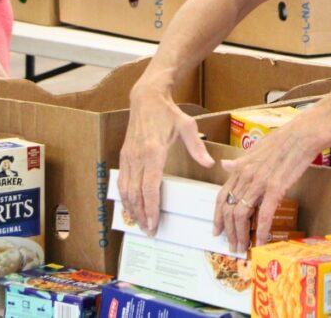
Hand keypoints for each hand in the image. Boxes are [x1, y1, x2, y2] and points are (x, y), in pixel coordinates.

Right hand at [118, 89, 213, 235]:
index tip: (154, 223)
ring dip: (131, 209)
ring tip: (140, 223)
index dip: (151, 208)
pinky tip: (130, 206)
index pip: (150, 187)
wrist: (146, 98)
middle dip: (141, 215)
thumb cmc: (168, 112)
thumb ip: (197, 147)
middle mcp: (137, 157)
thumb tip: (209, 164)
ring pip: (125, 190)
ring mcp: (128, 157)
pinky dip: (125, 197)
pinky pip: (121, 181)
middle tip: (149, 231)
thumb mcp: (187, 126)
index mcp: (153, 151)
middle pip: (136, 194)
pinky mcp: (124, 155)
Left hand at [213, 120, 320, 252]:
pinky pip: (264, 214)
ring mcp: (259, 182)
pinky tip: (262, 241)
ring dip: (242, 235)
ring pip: (242, 215)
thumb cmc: (283, 139)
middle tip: (232, 246)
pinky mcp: (276, 187)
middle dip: (229, 232)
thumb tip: (224, 165)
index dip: (218, 216)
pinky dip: (262, 231)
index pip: (222, 196)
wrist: (303, 134)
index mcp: (240, 167)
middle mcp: (245, 176)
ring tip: (244, 247)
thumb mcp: (255, 149)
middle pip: (230, 209)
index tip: (217, 231)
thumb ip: (240, 162)